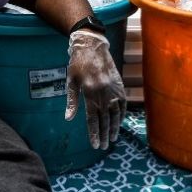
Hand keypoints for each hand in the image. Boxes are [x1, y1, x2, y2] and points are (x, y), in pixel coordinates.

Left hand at [65, 29, 126, 148]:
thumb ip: (71, 101)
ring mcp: (113, 89)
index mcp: (90, 93)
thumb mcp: (70, 82)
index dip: (94, 133)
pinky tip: (120, 122)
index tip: (95, 145)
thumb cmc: (77, 64)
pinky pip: (123, 103)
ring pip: (116, 113)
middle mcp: (103, 93)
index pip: (93, 119)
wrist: (92, 45)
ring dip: (115, 127)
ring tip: (113, 138)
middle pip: (105, 119)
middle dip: (104, 134)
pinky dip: (122, 114)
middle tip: (104, 146)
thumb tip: (69, 118)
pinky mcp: (119, 85)